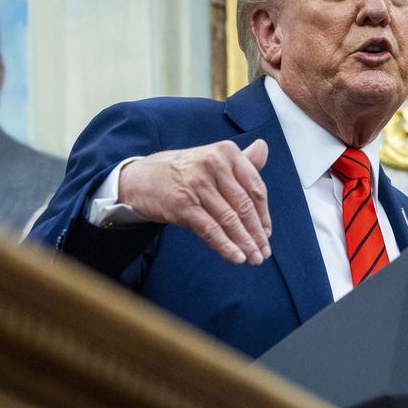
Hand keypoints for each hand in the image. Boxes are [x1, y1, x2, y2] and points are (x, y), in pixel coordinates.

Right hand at [117, 139, 271, 263]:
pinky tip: (236, 258)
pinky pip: (210, 229)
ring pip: (229, 219)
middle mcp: (214, 165)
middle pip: (244, 205)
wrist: (141, 178)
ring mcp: (198, 184)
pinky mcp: (183, 204)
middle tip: (264, 252)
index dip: (264, 214)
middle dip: (256, 233)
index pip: (255, 187)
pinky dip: (226, 246)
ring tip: (254, 259)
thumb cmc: (183, 171)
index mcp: (227, 152)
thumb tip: (264, 148)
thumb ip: (241, 159)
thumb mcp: (212, 159)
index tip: (267, 233)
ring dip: (245, 243)